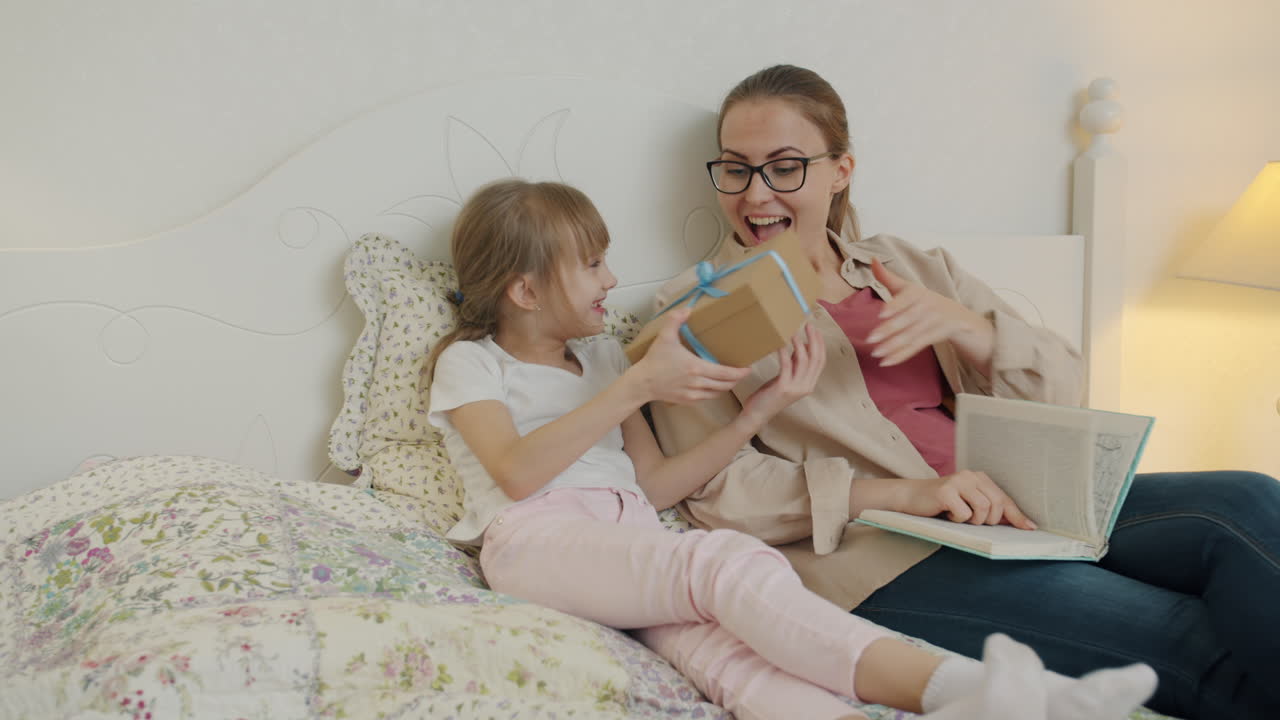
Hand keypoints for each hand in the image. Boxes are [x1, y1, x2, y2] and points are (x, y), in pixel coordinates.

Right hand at [631, 307, 749, 404]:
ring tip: (730, 379)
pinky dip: (714, 392)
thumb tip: (688, 308)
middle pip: (726, 385)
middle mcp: (698, 383)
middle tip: (742, 372)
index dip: (740, 372)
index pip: (726, 373)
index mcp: (697, 368)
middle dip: (736, 379)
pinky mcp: (688, 401)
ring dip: (726, 386)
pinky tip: (713, 386)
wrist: (642, 383)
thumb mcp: (664, 337)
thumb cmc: (654, 360)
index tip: (748, 368)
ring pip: (718, 393)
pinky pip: (707, 398)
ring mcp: (693, 394)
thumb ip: (675, 320)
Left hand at [740, 322, 825, 424]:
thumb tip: (802, 344)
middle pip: (816, 359)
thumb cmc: (770, 395)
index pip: (821, 361)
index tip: (816, 330)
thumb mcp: (786, 377)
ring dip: (799, 344)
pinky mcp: (784, 388)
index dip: (820, 344)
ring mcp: (796, 388)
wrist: (758, 414)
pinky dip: (785, 352)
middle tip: (808, 325)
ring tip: (793, 331)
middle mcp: (806, 386)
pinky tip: (780, 343)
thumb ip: (795, 364)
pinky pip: (787, 365)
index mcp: (809, 384)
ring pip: (804, 361)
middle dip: (814, 340)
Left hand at [866, 258, 993, 368]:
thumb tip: (872, 259)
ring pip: (910, 335)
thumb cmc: (923, 300)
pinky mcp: (934, 337)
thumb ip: (888, 277)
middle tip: (870, 338)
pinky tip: (886, 362)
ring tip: (876, 353)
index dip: (894, 306)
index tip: (881, 314)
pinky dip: (901, 355)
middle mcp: (926, 307)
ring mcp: (932, 323)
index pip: (905, 299)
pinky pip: (916, 347)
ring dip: (893, 346)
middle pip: (906, 319)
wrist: (957, 315)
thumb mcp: (908, 287)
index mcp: (917, 293)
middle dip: (889, 329)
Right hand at [898, 470, 1036, 529]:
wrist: (910, 497)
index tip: (1030, 528)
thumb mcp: (969, 506)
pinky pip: (964, 514)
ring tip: (958, 516)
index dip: (1017, 515)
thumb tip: (1021, 525)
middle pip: (996, 505)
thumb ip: (990, 511)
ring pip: (983, 510)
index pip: (1004, 498)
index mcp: (980, 478)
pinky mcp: (946, 491)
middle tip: (972, 522)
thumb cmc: (941, 505)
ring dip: (972, 521)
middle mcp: (971, 476)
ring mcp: (958, 481)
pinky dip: (957, 520)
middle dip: (989, 521)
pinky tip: (946, 513)